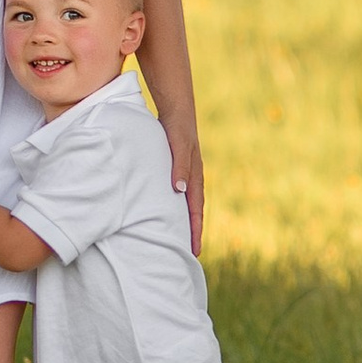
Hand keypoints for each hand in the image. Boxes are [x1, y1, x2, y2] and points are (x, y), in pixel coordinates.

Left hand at [168, 114, 205, 253]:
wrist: (176, 108)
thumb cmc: (177, 127)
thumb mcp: (178, 146)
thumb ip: (180, 167)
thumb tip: (180, 191)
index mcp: (195, 177)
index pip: (196, 210)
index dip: (195, 231)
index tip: (194, 250)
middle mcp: (192, 178)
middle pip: (193, 211)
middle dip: (191, 232)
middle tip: (187, 253)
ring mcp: (185, 174)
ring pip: (185, 203)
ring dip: (183, 220)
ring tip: (177, 238)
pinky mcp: (176, 168)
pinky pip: (177, 193)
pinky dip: (175, 206)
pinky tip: (165, 212)